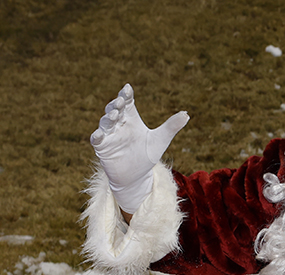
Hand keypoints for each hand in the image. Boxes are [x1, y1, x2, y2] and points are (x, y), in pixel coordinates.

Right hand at [90, 84, 188, 214]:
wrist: (136, 176)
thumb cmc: (147, 156)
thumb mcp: (160, 140)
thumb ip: (171, 126)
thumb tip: (187, 114)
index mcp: (131, 118)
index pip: (127, 102)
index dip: (126, 94)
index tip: (127, 88)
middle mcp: (119, 124)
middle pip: (114, 109)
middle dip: (116, 104)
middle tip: (121, 101)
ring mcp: (109, 135)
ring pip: (105, 122)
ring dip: (108, 117)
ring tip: (115, 115)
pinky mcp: (102, 147)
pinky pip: (97, 139)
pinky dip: (97, 136)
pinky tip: (99, 135)